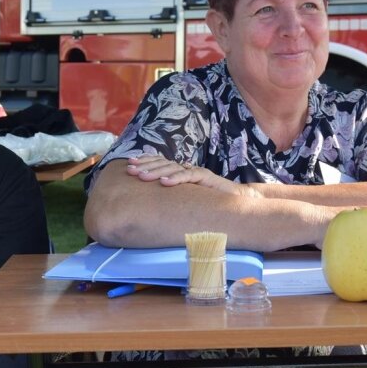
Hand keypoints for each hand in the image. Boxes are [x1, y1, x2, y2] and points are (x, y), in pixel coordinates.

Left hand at [126, 156, 260, 197]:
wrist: (238, 201)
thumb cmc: (210, 202)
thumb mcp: (187, 199)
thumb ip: (173, 197)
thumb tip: (149, 205)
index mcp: (181, 172)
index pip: (160, 163)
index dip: (145, 162)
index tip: (128, 165)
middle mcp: (187, 169)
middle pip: (163, 164)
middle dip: (145, 166)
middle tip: (130, 170)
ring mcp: (197, 172)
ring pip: (173, 168)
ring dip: (156, 172)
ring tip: (141, 176)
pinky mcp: (206, 178)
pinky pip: (189, 176)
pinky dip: (176, 179)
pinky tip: (164, 183)